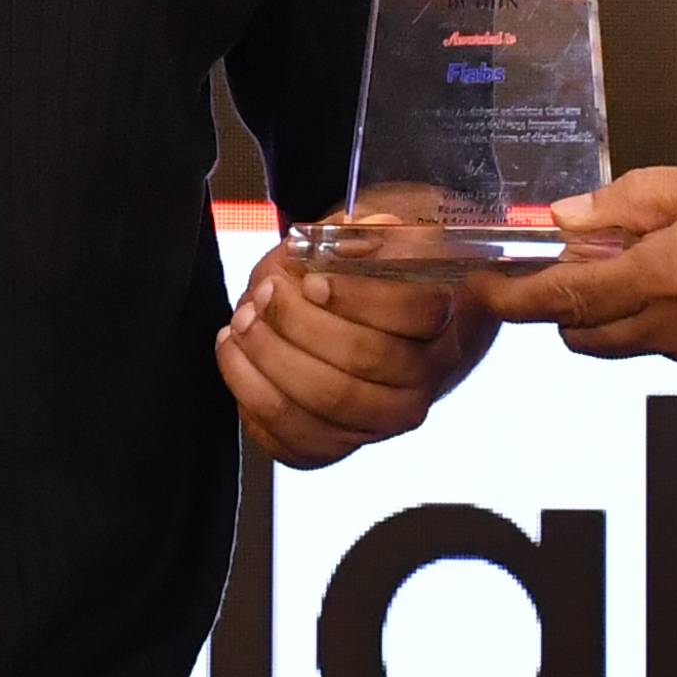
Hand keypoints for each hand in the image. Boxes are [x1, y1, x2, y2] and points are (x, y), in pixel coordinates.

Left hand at [218, 245, 489, 467]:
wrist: (360, 335)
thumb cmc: (357, 285)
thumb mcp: (363, 246)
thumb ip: (363, 235)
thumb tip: (369, 227)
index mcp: (441, 326)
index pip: (414, 313)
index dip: (357, 295)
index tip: (312, 278)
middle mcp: (420, 383)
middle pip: (363, 359)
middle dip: (299, 323)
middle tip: (263, 293)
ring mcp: (379, 425)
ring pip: (325, 402)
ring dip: (270, 357)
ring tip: (243, 321)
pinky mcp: (335, 449)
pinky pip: (292, 438)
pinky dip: (251, 393)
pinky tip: (236, 353)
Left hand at [476, 162, 676, 372]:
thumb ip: (641, 200)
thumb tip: (573, 218)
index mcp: (667, 277)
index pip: (560, 302)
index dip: (511, 299)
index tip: (482, 287)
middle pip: (585, 337)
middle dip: (565, 306)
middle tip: (584, 258)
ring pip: (632, 345)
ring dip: (621, 313)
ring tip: (659, 258)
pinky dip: (670, 322)